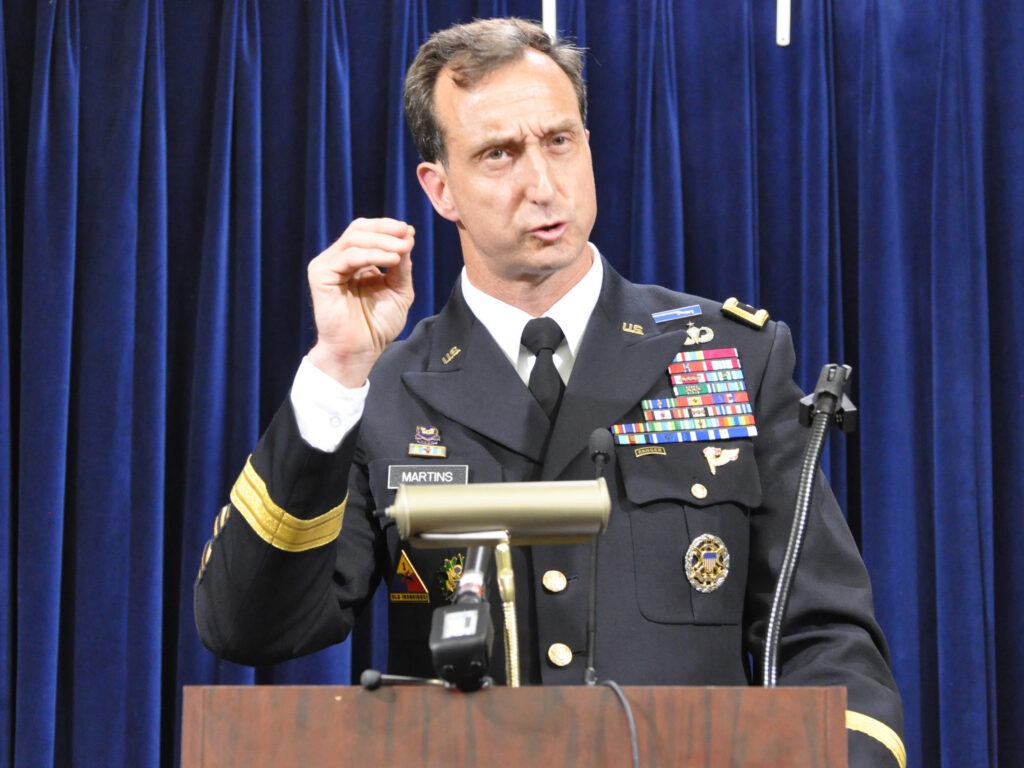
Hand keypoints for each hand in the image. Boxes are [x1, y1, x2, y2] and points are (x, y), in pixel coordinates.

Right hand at [306, 217, 414, 386]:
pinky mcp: (320, 275)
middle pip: (359, 229)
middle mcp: (340, 260)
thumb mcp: (398, 290)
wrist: (361, 350)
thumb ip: (402, 265)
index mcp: (356, 261)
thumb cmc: (377, 325)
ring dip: (382, 241)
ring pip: (354, 238)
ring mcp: (328, 266)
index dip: (388, 228)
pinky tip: (392, 260)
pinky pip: (348, 256)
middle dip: (385, 229)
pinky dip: (372, 255)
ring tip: (403, 250)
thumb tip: (407, 235)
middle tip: (407, 236)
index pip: (368, 232)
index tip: (410, 232)